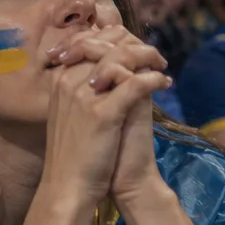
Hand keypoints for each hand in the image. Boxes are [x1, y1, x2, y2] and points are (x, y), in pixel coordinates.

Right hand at [43, 27, 171, 208]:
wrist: (68, 186)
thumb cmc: (73, 152)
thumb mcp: (72, 113)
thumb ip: (85, 86)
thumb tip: (109, 66)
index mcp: (60, 78)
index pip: (90, 39)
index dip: (117, 38)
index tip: (135, 47)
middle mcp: (69, 80)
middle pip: (107, 43)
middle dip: (135, 44)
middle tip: (155, 56)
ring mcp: (84, 95)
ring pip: (122, 57)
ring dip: (148, 57)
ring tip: (162, 67)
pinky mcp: (103, 113)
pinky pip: (134, 83)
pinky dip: (154, 79)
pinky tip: (165, 83)